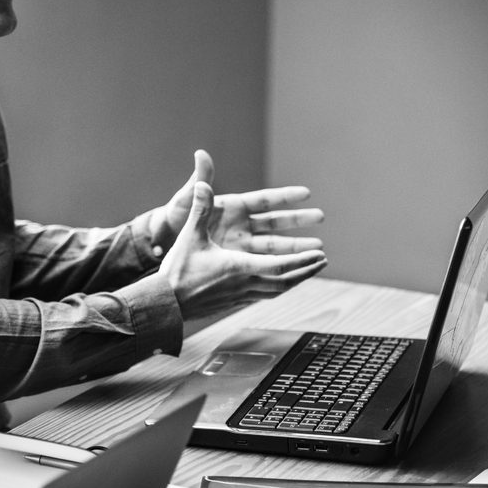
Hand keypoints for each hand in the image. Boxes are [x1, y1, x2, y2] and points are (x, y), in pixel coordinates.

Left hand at [155, 150, 324, 255]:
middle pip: (276, 222)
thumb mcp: (186, 200)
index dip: (285, 197)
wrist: (162, 243)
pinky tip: (298, 270)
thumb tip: (200, 153)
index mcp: (234, 207)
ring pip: (274, 246)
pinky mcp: (237, 261)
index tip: (306, 193)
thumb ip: (199, 181)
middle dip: (299, 221)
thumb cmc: (173, 218)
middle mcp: (241, 224)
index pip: (265, 200)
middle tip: (321, 217)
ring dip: (295, 247)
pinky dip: (280, 266)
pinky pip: (263, 264)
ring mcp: (241, 244)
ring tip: (318, 251)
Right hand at [159, 180, 327, 319]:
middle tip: (322, 260)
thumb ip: (200, 208)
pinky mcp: (234, 302)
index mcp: (238, 266)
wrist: (165, 304)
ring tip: (308, 272)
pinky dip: (279, 288)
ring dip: (296, 280)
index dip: (302, 260)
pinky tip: (281, 285)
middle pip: (285, 279)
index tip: (318, 254)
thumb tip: (203, 184)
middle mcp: (244, 283)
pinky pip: (264, 296)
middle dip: (306, 270)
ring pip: (277, 290)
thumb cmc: (177, 270)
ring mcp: (240, 295)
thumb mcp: (190, 236)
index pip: (279, 265)